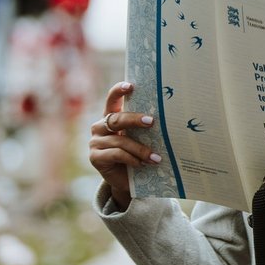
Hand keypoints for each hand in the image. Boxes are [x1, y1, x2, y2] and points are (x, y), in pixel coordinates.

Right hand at [88, 81, 160, 210]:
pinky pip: (116, 154)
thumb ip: (144, 127)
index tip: (130, 85)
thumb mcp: (141, 137)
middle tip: (152, 122)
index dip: (118, 91)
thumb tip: (168, 117)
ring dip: (140, 149)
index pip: (112, 99)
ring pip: (120, 140)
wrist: (126, 179)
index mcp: (111, 117)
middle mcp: (100, 127)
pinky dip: (132, 159)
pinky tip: (142, 164)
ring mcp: (95, 142)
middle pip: (117, 119)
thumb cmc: (137, 153)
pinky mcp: (95, 157)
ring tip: (156, 157)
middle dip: (135, 120)